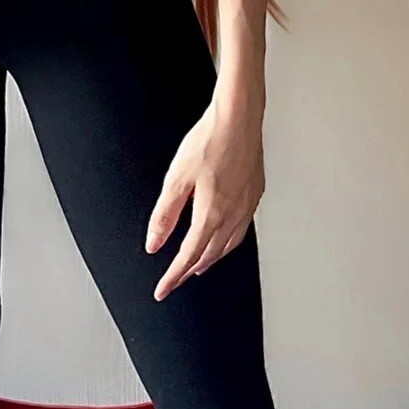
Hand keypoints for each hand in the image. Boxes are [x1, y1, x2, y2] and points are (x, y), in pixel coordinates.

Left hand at [144, 98, 265, 300]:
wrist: (238, 117)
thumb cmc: (209, 141)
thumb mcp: (176, 179)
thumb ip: (164, 215)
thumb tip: (154, 243)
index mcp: (211, 215)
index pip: (188, 257)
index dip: (173, 276)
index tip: (162, 290)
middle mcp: (233, 215)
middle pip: (209, 255)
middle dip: (191, 271)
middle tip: (177, 279)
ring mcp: (247, 205)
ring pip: (229, 245)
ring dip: (212, 259)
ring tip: (200, 265)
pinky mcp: (254, 193)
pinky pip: (242, 229)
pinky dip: (229, 242)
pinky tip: (224, 235)